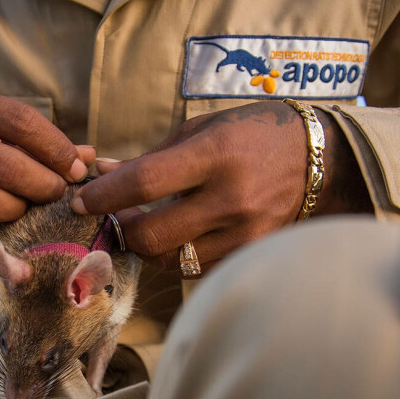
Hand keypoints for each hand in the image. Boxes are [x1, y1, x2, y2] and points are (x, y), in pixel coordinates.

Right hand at [0, 82, 91, 236]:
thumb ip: (37, 138)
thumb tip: (90, 157)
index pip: (21, 123)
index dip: (57, 150)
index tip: (76, 168)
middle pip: (8, 168)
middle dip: (45, 186)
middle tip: (57, 192)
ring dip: (20, 209)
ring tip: (27, 204)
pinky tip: (2, 216)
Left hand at [71, 100, 370, 273]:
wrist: (319, 158)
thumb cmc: (251, 134)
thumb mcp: (201, 130)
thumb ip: (149, 158)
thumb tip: (98, 174)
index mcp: (216, 155)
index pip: (144, 183)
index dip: (104, 196)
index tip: (80, 201)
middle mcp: (231, 198)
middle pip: (152, 236)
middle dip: (122, 231)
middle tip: (115, 217)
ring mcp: (244, 233)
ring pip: (170, 260)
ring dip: (148, 246)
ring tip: (146, 223)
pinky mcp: (249, 255)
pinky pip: (194, 268)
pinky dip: (176, 255)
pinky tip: (177, 234)